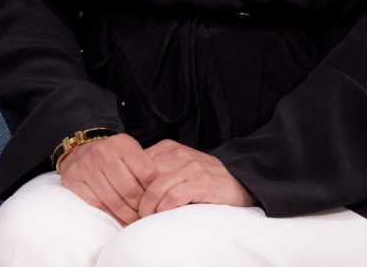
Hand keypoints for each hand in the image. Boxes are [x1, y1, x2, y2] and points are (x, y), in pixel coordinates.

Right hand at [59, 133, 157, 225]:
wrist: (80, 153)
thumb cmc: (112, 157)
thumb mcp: (130, 153)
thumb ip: (144, 167)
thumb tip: (161, 193)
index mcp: (122, 144)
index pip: (147, 172)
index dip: (153, 192)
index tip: (156, 202)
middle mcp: (104, 153)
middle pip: (130, 190)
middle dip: (140, 208)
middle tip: (146, 217)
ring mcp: (88, 167)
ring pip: (115, 202)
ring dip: (128, 217)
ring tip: (135, 221)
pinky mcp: (76, 181)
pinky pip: (99, 207)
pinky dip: (111, 217)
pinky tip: (119, 221)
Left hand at [137, 139, 255, 216]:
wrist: (237, 181)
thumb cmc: (201, 178)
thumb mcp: (177, 166)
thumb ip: (157, 169)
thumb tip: (129, 184)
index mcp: (168, 148)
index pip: (138, 165)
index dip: (131, 186)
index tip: (130, 202)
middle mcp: (178, 155)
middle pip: (144, 178)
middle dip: (137, 200)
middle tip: (137, 214)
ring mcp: (190, 168)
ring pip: (156, 189)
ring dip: (149, 209)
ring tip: (149, 218)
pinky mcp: (201, 184)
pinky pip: (173, 198)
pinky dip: (164, 210)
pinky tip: (165, 215)